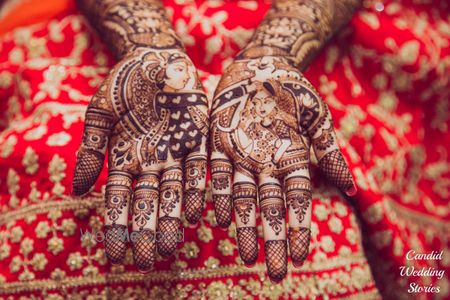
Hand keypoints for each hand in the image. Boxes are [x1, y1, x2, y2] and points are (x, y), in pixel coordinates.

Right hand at [73, 47, 208, 271]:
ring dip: (173, 219)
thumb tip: (75, 191)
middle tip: (149, 260)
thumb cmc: (123, 84)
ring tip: (172, 246)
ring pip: (174, 193)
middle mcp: (151, 162)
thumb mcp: (99, 114)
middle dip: (148, 230)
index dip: (116, 226)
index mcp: (125, 158)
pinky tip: (195, 213)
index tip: (115, 253)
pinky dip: (196, 191)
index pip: (118, 199)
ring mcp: (176, 154)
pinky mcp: (198, 141)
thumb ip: (90, 150)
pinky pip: (198, 170)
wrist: (155, 58)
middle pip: (149, 203)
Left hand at [210, 56, 355, 281]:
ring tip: (247, 256)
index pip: (297, 202)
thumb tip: (352, 189)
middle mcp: (266, 166)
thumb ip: (329, 151)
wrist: (261, 65)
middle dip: (272, 239)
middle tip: (273, 272)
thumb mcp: (316, 117)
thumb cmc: (294, 89)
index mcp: (291, 160)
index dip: (298, 228)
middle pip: (270, 208)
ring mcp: (241, 157)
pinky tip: (215, 218)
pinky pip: (215, 174)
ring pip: (241, 198)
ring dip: (244, 227)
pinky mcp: (218, 144)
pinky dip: (215, 195)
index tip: (299, 257)